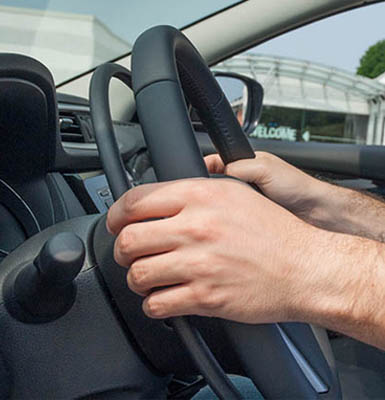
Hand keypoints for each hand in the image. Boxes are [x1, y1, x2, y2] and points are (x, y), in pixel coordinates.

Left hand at [107, 178, 320, 322]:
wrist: (305, 268)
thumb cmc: (274, 232)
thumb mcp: (236, 194)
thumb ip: (195, 192)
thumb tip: (159, 201)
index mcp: (202, 196)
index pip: (136, 200)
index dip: (116, 213)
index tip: (116, 222)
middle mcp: (196, 228)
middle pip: (129, 239)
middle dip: (121, 249)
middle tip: (129, 253)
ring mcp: (199, 264)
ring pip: (138, 274)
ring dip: (136, 278)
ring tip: (147, 277)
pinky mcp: (205, 297)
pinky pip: (157, 304)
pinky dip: (153, 304)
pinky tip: (162, 298)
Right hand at [205, 152, 327, 223]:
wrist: (316, 213)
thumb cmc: (297, 187)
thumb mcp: (264, 169)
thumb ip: (238, 168)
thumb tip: (218, 175)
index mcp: (245, 163)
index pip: (214, 162)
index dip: (203, 168)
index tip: (195, 178)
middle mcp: (244, 181)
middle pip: (215, 184)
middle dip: (211, 192)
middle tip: (213, 198)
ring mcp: (246, 200)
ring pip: (222, 203)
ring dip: (222, 208)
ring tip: (228, 211)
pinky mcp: (249, 218)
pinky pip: (232, 218)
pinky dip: (231, 220)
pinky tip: (235, 223)